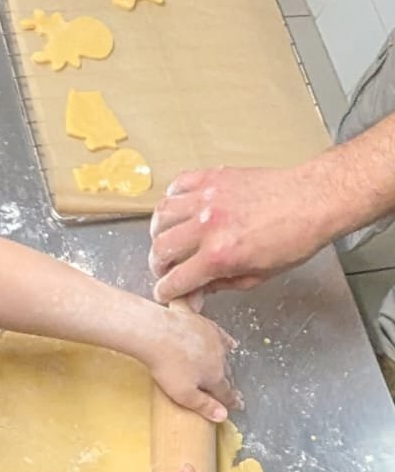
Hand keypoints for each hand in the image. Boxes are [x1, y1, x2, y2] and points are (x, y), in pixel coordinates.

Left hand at [140, 301, 237, 422]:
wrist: (157, 332)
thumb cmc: (168, 366)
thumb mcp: (184, 394)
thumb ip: (204, 406)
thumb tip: (223, 416)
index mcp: (215, 376)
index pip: (226, 392)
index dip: (232, 400)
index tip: (238, 405)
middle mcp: (219, 358)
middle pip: (226, 373)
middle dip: (228, 382)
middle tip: (231, 389)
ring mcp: (213, 339)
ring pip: (225, 354)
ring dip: (227, 362)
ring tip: (231, 368)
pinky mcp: (205, 324)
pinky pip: (220, 334)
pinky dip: (225, 341)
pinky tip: (229, 342)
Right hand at [149, 159, 338, 303]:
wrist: (312, 200)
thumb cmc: (294, 239)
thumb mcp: (257, 276)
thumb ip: (220, 285)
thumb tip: (196, 293)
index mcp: (220, 255)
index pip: (175, 279)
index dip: (166, 292)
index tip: (165, 293)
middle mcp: (208, 225)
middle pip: (160, 248)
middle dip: (158, 265)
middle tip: (166, 270)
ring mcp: (208, 197)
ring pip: (161, 215)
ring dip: (159, 233)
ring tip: (167, 240)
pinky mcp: (213, 177)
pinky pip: (178, 185)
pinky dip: (172, 199)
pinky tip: (180, 210)